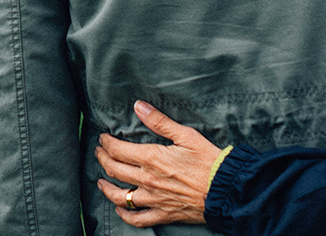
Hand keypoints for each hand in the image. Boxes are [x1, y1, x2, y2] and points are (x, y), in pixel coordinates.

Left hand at [95, 100, 222, 227]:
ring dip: (107, 188)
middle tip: (99, 152)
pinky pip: (138, 219)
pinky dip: (125, 215)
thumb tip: (139, 106)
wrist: (226, 190)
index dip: (106, 143)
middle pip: (114, 170)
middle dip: (102, 159)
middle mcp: (148, 180)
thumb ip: (160, 121)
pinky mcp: (163, 214)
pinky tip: (120, 209)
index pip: (118, 150)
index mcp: (152, 159)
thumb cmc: (210, 160)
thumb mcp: (186, 135)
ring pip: (120, 197)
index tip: (103, 138)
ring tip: (101, 181)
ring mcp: (154, 200)